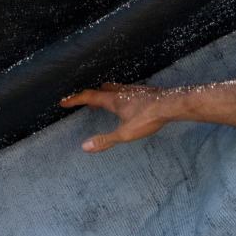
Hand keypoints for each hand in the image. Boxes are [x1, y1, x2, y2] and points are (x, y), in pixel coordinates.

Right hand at [60, 82, 175, 152]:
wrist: (172, 104)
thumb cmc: (149, 118)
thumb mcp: (125, 133)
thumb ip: (105, 140)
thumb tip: (85, 146)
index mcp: (113, 100)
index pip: (88, 97)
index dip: (74, 100)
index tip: (64, 102)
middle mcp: (121, 92)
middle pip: (101, 90)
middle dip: (91, 97)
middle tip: (88, 107)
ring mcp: (134, 90)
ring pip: (115, 88)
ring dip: (106, 95)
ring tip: (106, 104)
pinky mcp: (145, 91)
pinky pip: (128, 90)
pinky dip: (121, 95)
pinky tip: (129, 104)